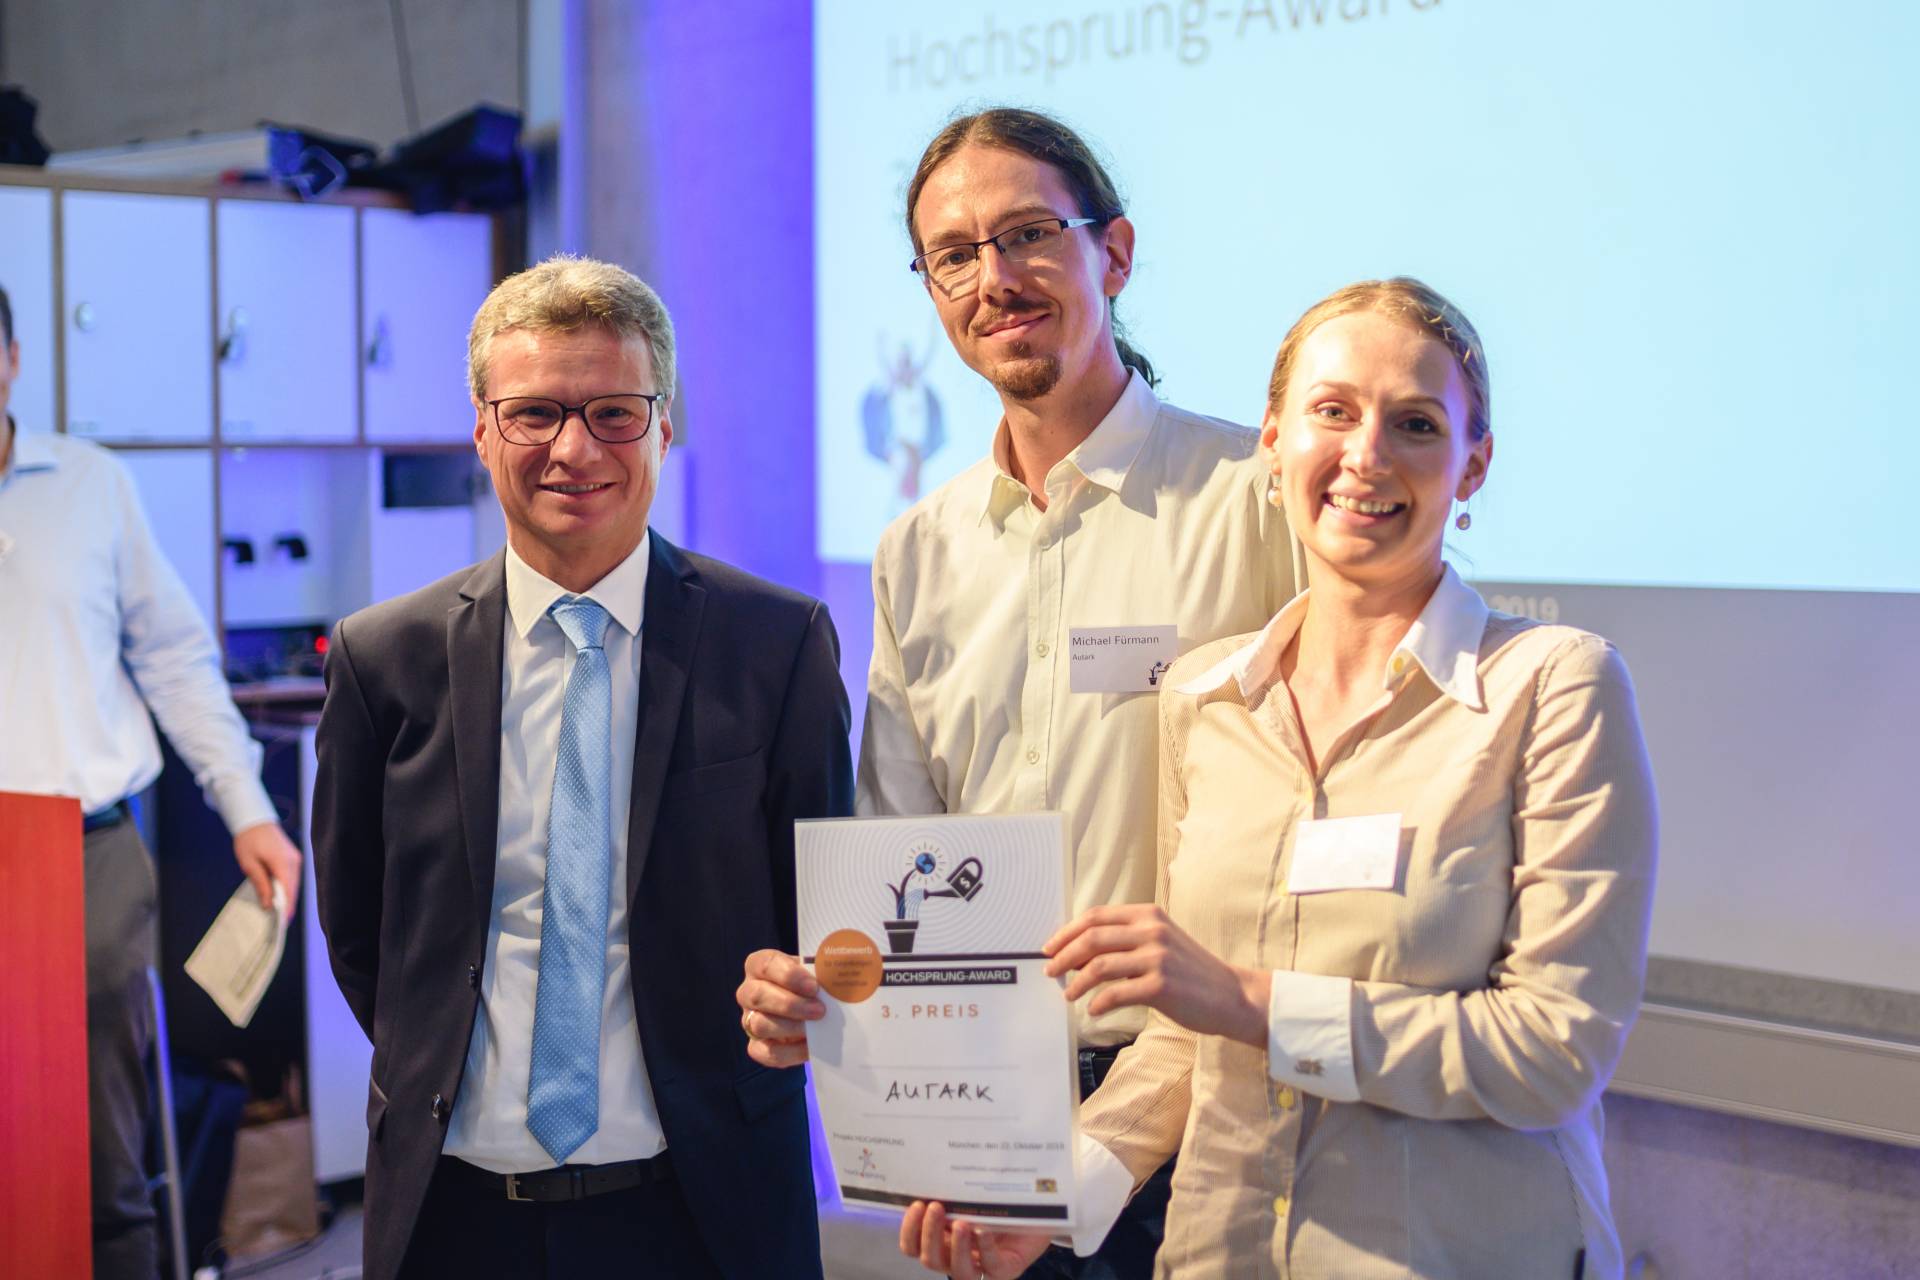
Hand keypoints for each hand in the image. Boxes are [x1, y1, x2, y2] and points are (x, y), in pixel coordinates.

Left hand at [233, 821, 300, 918]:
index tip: (283, 920)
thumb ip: (261, 885)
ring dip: (286, 895)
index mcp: (281, 861)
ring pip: (293, 883)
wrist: (254, 820)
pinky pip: (292, 876)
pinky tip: (278, 894)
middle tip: (278, 921)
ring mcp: (295, 858)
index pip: (287, 888)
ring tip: (277, 910)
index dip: (286, 905)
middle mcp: (293, 860)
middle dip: (286, 903)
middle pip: (293, 887)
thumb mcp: (249, 864)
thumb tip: (268, 904)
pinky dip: (286, 886)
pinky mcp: (293, 857)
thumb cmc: (248, 841)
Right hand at [736, 949, 824, 1067]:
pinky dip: (789, 1052)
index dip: (789, 975)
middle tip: (819, 1010)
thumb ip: (824, 970)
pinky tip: (809, 1047)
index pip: (765, 964)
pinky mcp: (756, 1045)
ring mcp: (749, 1019)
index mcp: (760, 966)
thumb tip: (841, 970)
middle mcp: (749, 991)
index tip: (814, 986)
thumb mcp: (816, 971)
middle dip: (790, 1004)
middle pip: (756, 995)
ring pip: (758, 1024)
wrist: (812, 1008)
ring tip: (815, 1027)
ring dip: (790, 1027)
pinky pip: (766, 1052)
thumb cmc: (812, 983)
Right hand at [899, 1200, 1050, 1278]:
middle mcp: (957, 1257)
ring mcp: (982, 1267)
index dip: (909, 1230)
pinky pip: (991, 1266)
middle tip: (936, 1206)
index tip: (916, 1204)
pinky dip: (985, 1247)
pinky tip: (984, 1229)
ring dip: (955, 1247)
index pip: (913, 1247)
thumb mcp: (970, 1193)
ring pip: (956, 1272)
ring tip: (961, 1223)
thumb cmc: (1000, 1197)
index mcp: (943, 1240)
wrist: (1038, 1204)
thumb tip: (930, 1171)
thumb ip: (951, 1192)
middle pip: (930, 1260)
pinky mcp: (1005, 1270)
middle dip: (929, 1234)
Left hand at [1044, 904, 1270, 1046]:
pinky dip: (1098, 1003)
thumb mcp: (1161, 943)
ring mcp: (1157, 957)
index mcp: (1148, 915)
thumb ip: (1126, 941)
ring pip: (1098, 965)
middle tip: (1051, 971)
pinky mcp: (1161, 986)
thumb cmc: (1192, 973)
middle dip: (1064, 956)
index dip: (1067, 932)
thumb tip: (1080, 955)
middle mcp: (1152, 931)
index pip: (1095, 916)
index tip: (1050, 947)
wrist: (1232, 996)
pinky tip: (1093, 1010)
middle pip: (1091, 938)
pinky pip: (1115, 993)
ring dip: (1076, 982)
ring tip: (1069, 994)